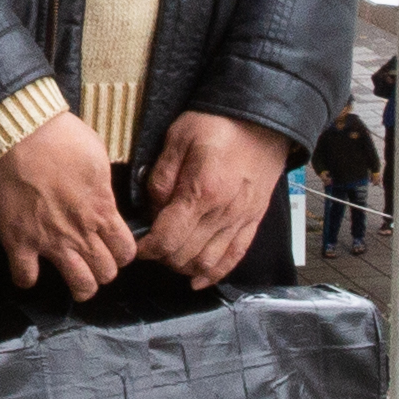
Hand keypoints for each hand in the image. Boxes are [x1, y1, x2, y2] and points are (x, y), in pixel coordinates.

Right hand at [0, 110, 131, 298]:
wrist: (17, 134)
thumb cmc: (59, 137)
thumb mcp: (97, 156)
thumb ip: (103, 186)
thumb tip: (104, 195)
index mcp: (103, 211)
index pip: (126, 251)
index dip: (123, 252)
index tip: (114, 247)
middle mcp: (80, 233)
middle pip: (106, 273)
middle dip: (104, 270)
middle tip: (94, 261)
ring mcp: (50, 241)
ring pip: (79, 286)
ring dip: (80, 285)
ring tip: (74, 277)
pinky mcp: (18, 242)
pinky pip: (26, 278)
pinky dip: (27, 278)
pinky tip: (29, 269)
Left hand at [136, 111, 293, 288]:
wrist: (263, 119)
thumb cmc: (219, 123)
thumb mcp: (178, 138)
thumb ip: (161, 176)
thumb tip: (151, 209)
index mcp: (200, 191)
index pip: (167, 237)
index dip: (146, 248)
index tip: (135, 245)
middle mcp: (222, 212)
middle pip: (185, 255)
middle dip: (162, 258)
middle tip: (151, 247)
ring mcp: (241, 219)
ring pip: (208, 262)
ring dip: (185, 267)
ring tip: (171, 258)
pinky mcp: (253, 220)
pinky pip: (235, 256)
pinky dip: (216, 273)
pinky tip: (199, 280)